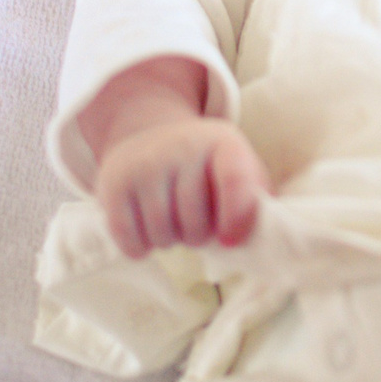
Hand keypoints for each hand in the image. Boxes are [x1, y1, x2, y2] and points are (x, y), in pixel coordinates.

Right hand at [91, 114, 268, 256]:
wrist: (148, 133)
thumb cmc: (204, 166)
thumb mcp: (237, 166)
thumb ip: (256, 199)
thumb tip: (267, 238)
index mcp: (223, 142)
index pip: (235, 180)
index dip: (236, 218)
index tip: (230, 240)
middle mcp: (182, 146)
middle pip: (195, 223)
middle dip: (198, 235)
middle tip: (194, 222)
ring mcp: (144, 163)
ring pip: (163, 235)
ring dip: (170, 242)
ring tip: (172, 222)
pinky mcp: (113, 184)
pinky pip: (130, 240)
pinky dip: (140, 248)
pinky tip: (147, 232)